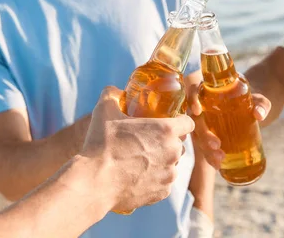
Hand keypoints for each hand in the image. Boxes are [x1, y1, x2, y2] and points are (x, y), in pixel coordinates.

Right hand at [81, 86, 195, 212]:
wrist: (95, 182)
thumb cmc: (101, 145)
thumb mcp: (104, 111)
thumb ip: (111, 95)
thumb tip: (114, 90)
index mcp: (166, 130)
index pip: (188, 122)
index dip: (179, 121)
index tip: (168, 122)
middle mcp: (173, 152)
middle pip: (179, 144)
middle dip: (167, 142)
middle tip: (146, 141)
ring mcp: (169, 174)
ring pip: (171, 164)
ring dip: (161, 161)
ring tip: (139, 160)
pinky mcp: (161, 192)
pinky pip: (163, 183)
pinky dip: (154, 180)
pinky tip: (136, 176)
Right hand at [189, 90, 270, 169]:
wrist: (252, 112)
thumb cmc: (253, 102)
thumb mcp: (259, 100)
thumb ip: (262, 104)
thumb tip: (259, 114)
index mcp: (211, 92)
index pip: (195, 90)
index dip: (192, 99)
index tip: (198, 111)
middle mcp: (203, 106)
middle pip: (195, 119)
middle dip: (203, 134)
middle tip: (217, 145)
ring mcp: (203, 122)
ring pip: (197, 135)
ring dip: (205, 149)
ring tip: (220, 160)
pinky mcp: (207, 136)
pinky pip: (203, 146)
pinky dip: (209, 156)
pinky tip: (218, 165)